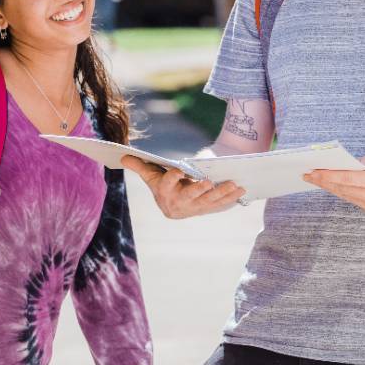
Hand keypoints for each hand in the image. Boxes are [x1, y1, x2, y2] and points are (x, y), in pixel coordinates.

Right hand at [120, 156, 244, 218]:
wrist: (173, 204)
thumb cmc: (163, 183)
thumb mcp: (151, 174)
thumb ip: (140, 165)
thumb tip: (122, 155)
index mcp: (164, 193)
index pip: (166, 184)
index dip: (172, 178)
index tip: (178, 170)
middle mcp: (179, 204)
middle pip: (190, 197)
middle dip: (200, 190)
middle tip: (209, 182)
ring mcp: (194, 208)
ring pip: (209, 202)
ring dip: (222, 194)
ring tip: (235, 184)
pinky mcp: (207, 209)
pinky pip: (220, 205)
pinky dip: (231, 198)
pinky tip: (242, 191)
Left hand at [303, 150, 364, 214]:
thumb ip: (361, 161)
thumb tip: (341, 164)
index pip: (344, 178)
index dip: (325, 176)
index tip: (311, 171)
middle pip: (341, 189)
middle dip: (322, 181)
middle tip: (306, 174)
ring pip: (345, 195)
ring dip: (329, 187)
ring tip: (314, 179)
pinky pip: (352, 199)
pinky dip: (341, 191)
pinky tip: (331, 185)